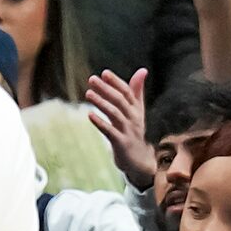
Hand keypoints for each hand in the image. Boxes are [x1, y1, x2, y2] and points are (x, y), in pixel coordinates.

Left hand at [84, 67, 153, 187]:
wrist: (141, 160)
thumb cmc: (135, 132)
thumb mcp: (137, 111)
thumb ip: (136, 91)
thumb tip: (142, 70)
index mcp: (136, 109)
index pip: (127, 92)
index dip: (116, 82)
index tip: (104, 73)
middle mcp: (133, 118)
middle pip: (120, 100)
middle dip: (106, 88)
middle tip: (92, 79)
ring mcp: (128, 130)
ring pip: (115, 113)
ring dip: (101, 102)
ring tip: (88, 93)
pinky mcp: (121, 143)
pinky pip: (110, 131)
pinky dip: (100, 122)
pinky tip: (89, 115)